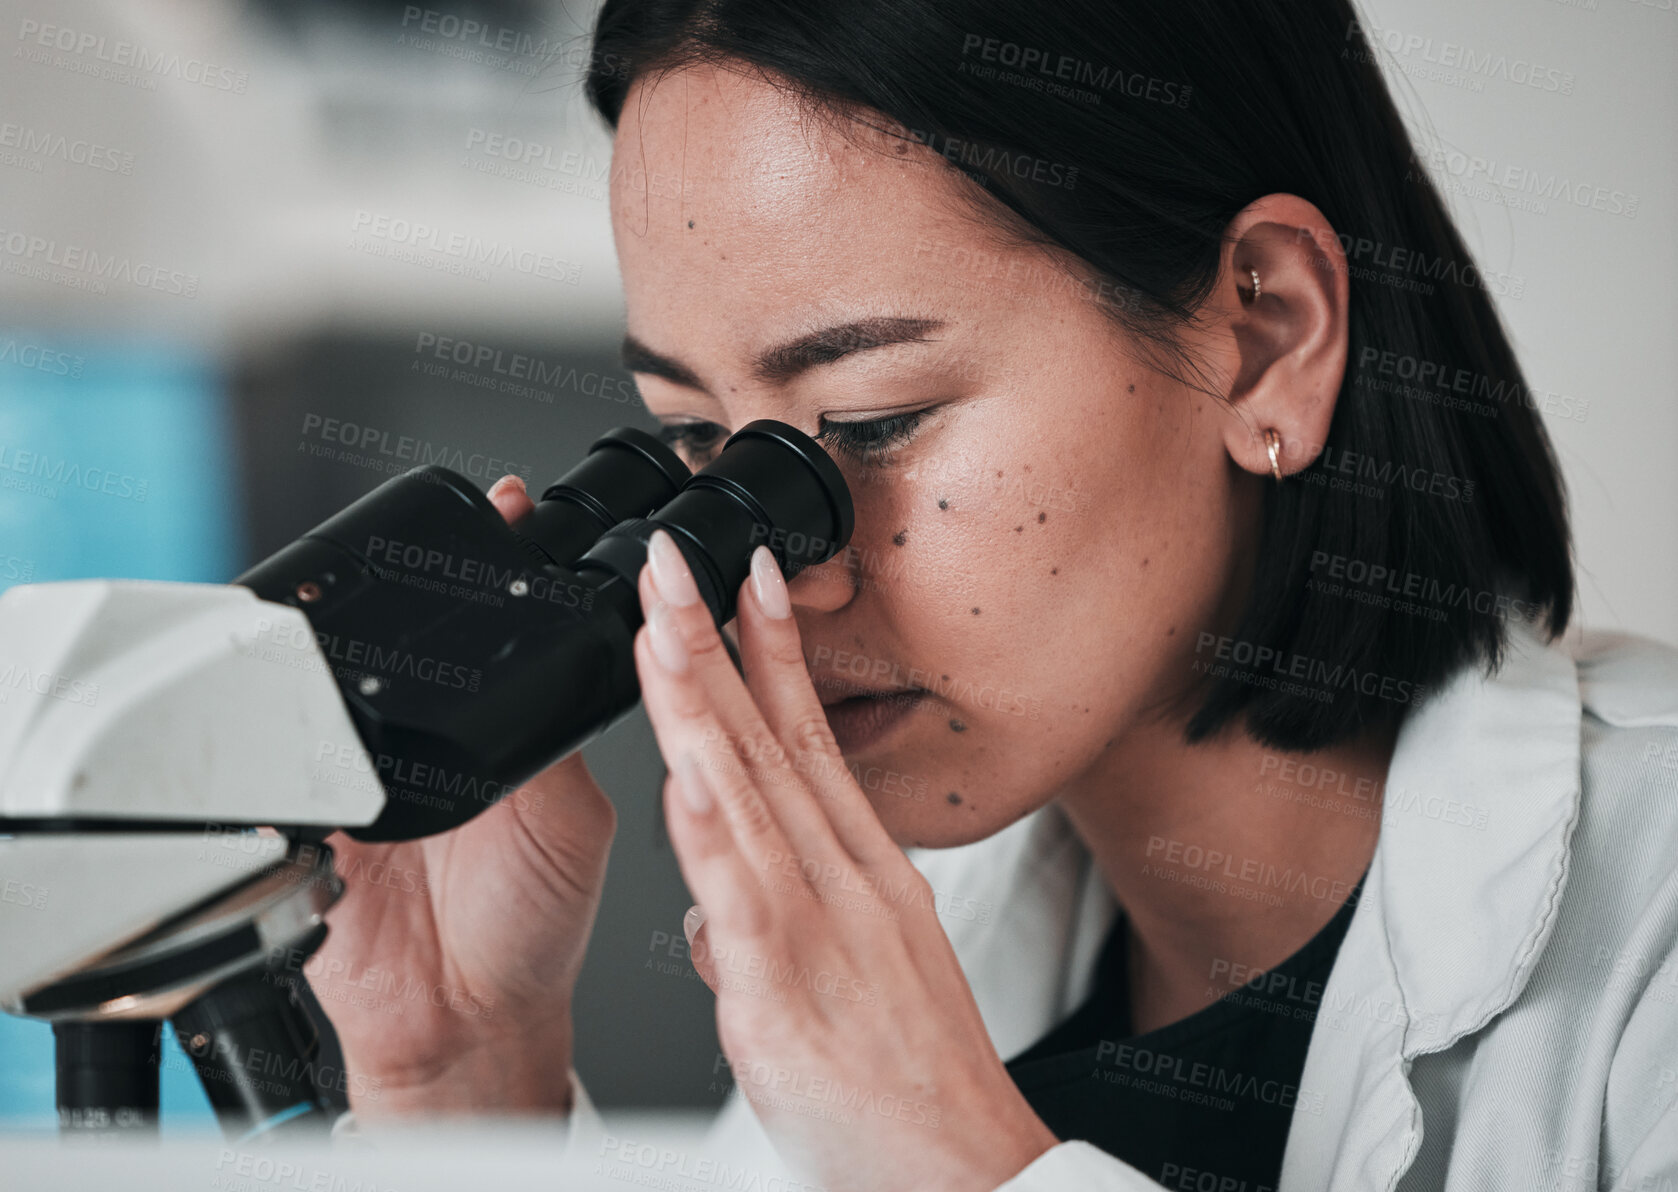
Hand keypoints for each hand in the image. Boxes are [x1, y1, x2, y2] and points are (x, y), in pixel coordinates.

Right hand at [304, 475, 615, 1118]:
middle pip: (417, 634)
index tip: (508, 507)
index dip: (502, 562)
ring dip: (351, 638)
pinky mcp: (308, 807)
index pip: (501, 625)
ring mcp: (368, 765)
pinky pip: (284, 749)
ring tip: (375, 595)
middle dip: (422, 580)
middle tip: (442, 537)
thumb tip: (544, 654)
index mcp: (508, 728)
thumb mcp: (566, 815)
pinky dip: (288, 720)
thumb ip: (550, 741)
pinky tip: (313, 700)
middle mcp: (437, 735)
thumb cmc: (532, 926)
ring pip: (343, 674)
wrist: (461, 1021)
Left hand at [633, 531, 1058, 1191]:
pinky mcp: (787, 992)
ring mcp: (818, 928)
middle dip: (713, 641)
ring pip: (745, 792)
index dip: (772, 652)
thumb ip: (777, 927)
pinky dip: (709, 826)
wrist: (964, 1176)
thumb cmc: (910, 1089)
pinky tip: (681, 768)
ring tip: (659, 620)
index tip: (747, 579)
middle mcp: (843, 882)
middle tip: (673, 561)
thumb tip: (710, 905)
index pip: (807, 738)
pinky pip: (741, 896)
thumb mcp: (856, 977)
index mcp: (861, 872)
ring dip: (697, 699)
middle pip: (768, 741)